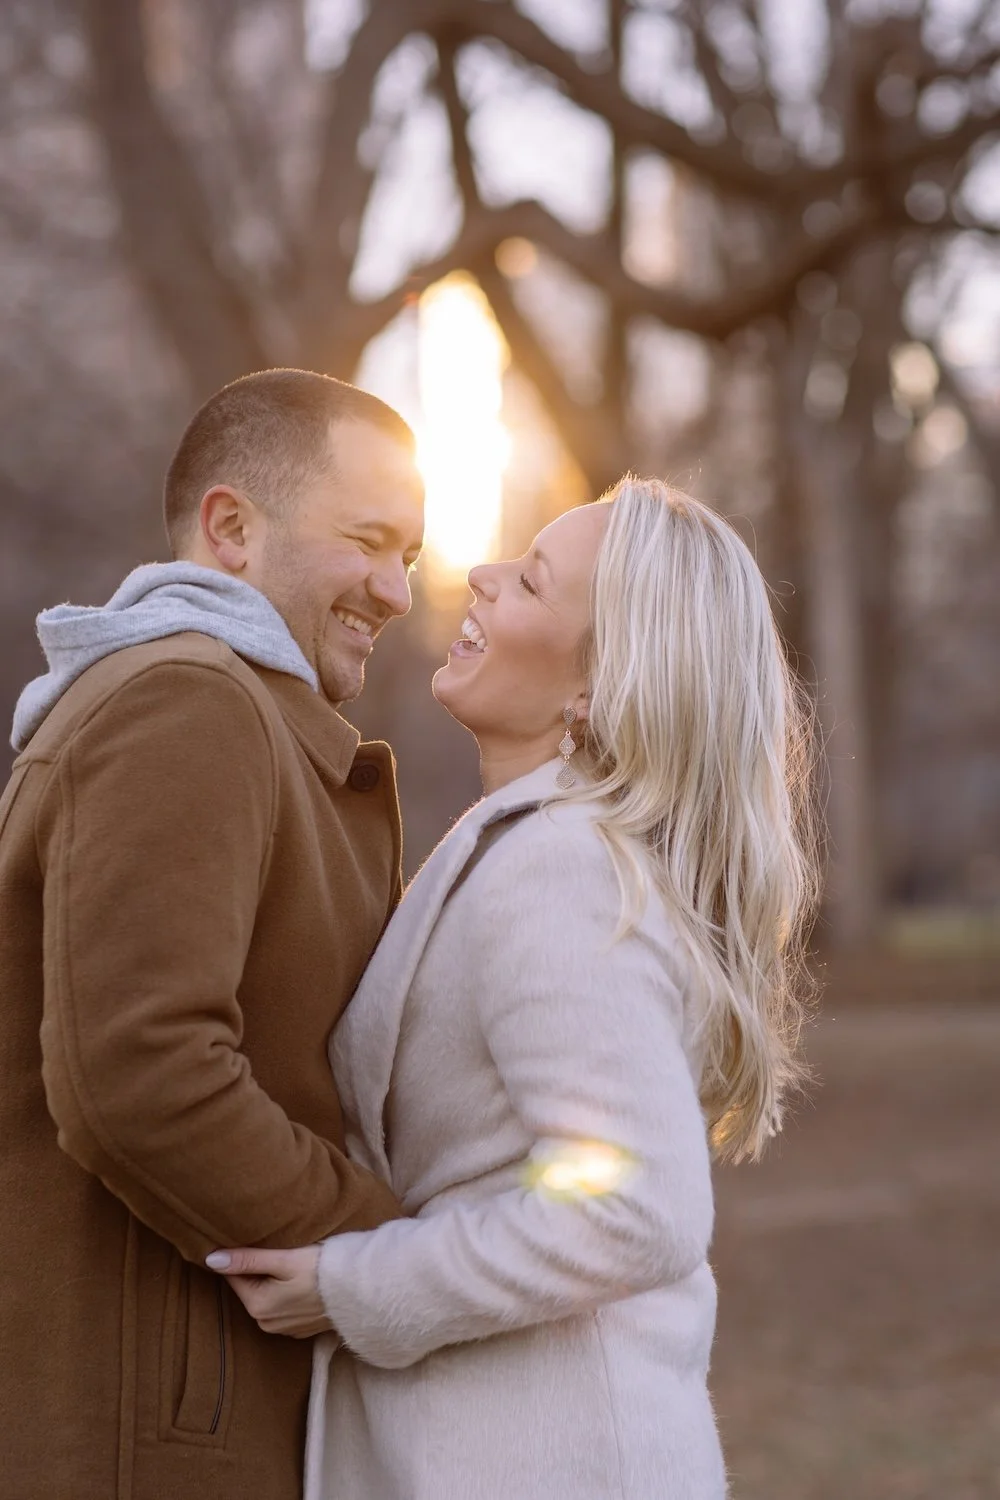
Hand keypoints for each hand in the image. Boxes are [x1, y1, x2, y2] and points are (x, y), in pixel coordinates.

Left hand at [206, 1245, 328, 1337]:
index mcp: (258, 1306)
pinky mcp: (301, 1328)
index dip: (241, 1256)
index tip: (253, 1240)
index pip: (235, 1276)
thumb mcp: (283, 1260)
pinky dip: (287, 1293)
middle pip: (251, 1287)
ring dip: (273, 1281)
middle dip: (258, 1269)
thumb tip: (211, 1258)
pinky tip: (302, 1281)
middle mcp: (266, 1323)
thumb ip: (247, 1259)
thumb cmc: (322, 1272)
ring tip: (291, 1263)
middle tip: (278, 1249)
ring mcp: (284, 1329)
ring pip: (267, 1297)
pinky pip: (283, 1307)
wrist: (360, 1293)